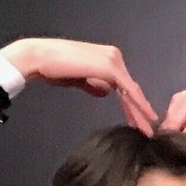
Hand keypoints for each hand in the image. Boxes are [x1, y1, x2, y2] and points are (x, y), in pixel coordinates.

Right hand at [0, 37, 156, 132]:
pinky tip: (145, 117)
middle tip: (148, 128)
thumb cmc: (53, 68)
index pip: (124, 85)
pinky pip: (128, 89)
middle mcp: (113, 56)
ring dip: (140, 111)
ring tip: (147, 129)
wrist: (38, 58)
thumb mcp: (79, 79)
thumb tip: (106, 92)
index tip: (138, 121)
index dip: (132, 104)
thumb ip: (94, 84)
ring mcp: (113, 60)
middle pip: (130, 88)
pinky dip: (138, 104)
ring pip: (131, 90)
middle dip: (139, 110)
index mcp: (107, 58)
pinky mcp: (110, 67)